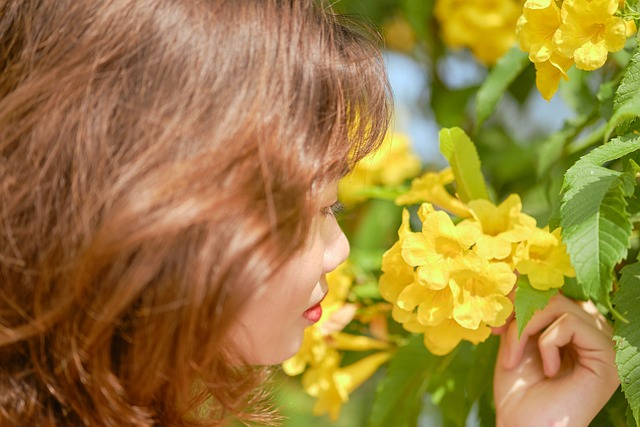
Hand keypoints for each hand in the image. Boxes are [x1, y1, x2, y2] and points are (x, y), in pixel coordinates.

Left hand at [493, 294, 619, 426]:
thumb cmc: (518, 389)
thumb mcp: (513, 339)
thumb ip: (519, 308)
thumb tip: (516, 269)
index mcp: (573, 327)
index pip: (551, 289)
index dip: (520, 292)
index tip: (494, 311)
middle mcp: (592, 332)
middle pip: (553, 293)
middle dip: (517, 309)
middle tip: (497, 330)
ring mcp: (604, 344)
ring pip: (559, 304)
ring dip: (525, 327)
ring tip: (515, 358)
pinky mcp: (609, 358)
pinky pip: (571, 324)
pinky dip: (547, 342)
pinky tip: (548, 369)